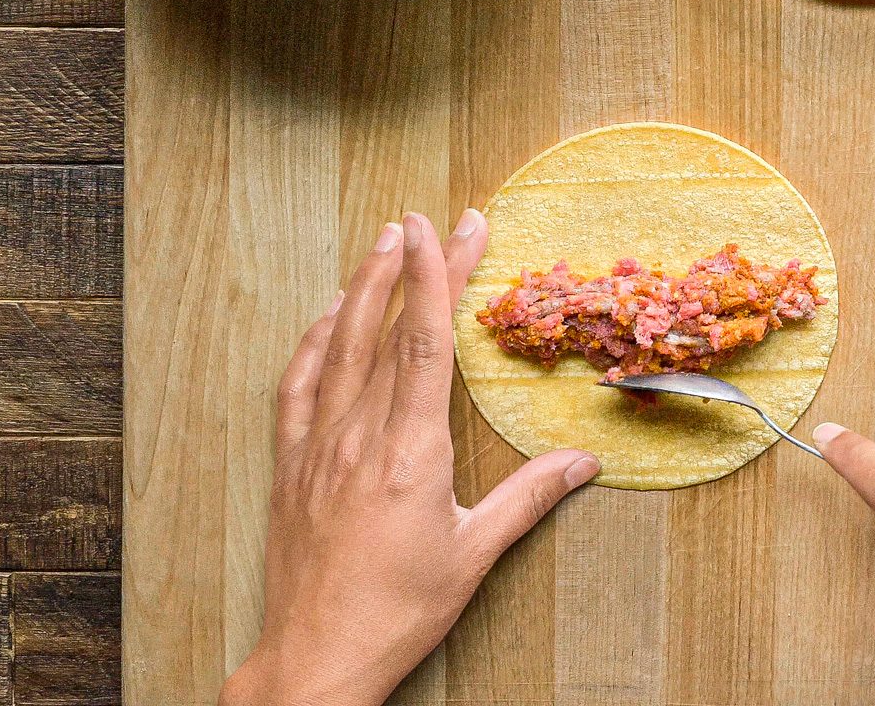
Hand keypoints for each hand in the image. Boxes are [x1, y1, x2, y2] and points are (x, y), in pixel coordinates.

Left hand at [221, 211, 600, 705]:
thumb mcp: (474, 555)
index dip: (436, 275)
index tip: (447, 228)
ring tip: (381, 243)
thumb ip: (528, 498)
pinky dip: (315, 341)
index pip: (424, 340)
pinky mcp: (290, 465)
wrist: (315, 658)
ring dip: (361, 288)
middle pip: (388, 330)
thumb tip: (584, 461)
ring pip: (338, 346)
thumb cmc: (397, 611)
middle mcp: (358, 436)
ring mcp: (317, 447)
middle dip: (412, 266)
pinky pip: (298, 385)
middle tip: (429, 218)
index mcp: (409, 451)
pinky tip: (329, 318)